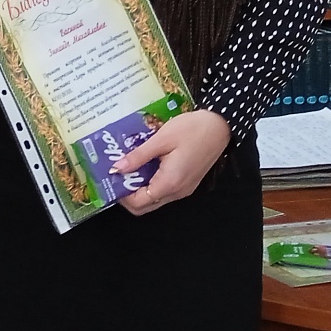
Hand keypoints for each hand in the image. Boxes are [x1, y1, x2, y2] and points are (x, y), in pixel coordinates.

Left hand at [113, 109, 230, 214]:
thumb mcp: (161, 140)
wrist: (220, 125)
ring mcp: (183, 188)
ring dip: (138, 187)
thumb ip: (138, 156)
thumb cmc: (192, 129)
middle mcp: (177, 191)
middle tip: (116, 173)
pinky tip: (143, 164)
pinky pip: (163, 189)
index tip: (110, 178)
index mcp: (170, 183)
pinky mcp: (186, 182)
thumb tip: (116, 169)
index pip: (139, 203)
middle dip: (127, 193)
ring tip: (127, 166)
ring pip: (154, 198)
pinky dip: (150, 181)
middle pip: (145, 205)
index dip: (121, 195)